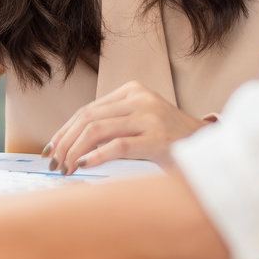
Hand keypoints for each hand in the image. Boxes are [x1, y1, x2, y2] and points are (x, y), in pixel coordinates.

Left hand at [44, 81, 208, 173]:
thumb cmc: (169, 140)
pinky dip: (96, 156)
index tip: (51, 149)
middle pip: (88, 117)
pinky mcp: (157, 139)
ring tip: (66, 167)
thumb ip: (112, 125)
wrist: (207, 147)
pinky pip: (118, 146)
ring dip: (75, 151)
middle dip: (65, 141)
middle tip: (54, 162)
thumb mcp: (139, 122)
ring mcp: (150, 117)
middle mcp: (140, 99)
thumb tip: (69, 144)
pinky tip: (84, 166)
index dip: (65, 130)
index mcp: (133, 90)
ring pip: (98, 129)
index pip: (88, 109)